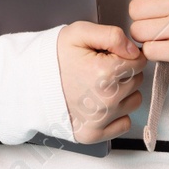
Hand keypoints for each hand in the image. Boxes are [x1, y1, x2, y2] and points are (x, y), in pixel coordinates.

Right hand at [56, 22, 143, 143]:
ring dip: (123, 93)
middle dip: (124, 72)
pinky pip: (124, 123)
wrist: (29, 84)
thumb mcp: (79, 33)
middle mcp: (106, 100)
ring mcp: (101, 120)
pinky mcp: (94, 135)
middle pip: (137, 80)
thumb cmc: (53, 59)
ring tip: (99, 86)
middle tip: (99, 69)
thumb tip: (134, 49)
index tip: (108, 55)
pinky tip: (99, 103)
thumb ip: (112, 35)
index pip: (139, 61)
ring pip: (134, 101)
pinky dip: (116, 114)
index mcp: (105, 73)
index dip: (125, 54)